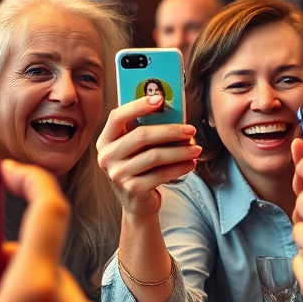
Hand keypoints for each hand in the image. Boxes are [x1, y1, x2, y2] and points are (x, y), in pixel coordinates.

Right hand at [96, 97, 201, 217]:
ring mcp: (118, 174)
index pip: (117, 116)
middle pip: (141, 135)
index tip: (160, 99)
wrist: (136, 202)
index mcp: (105, 140)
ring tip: (196, 149)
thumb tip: (172, 111)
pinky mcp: (132, 189)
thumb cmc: (139, 168)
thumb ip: (144, 131)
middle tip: (191, 130)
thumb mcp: (135, 149)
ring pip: (155, 156)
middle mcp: (107, 157)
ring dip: (180, 151)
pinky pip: (161, 174)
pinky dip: (179, 167)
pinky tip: (191, 164)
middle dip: (170, 131)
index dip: (138, 105)